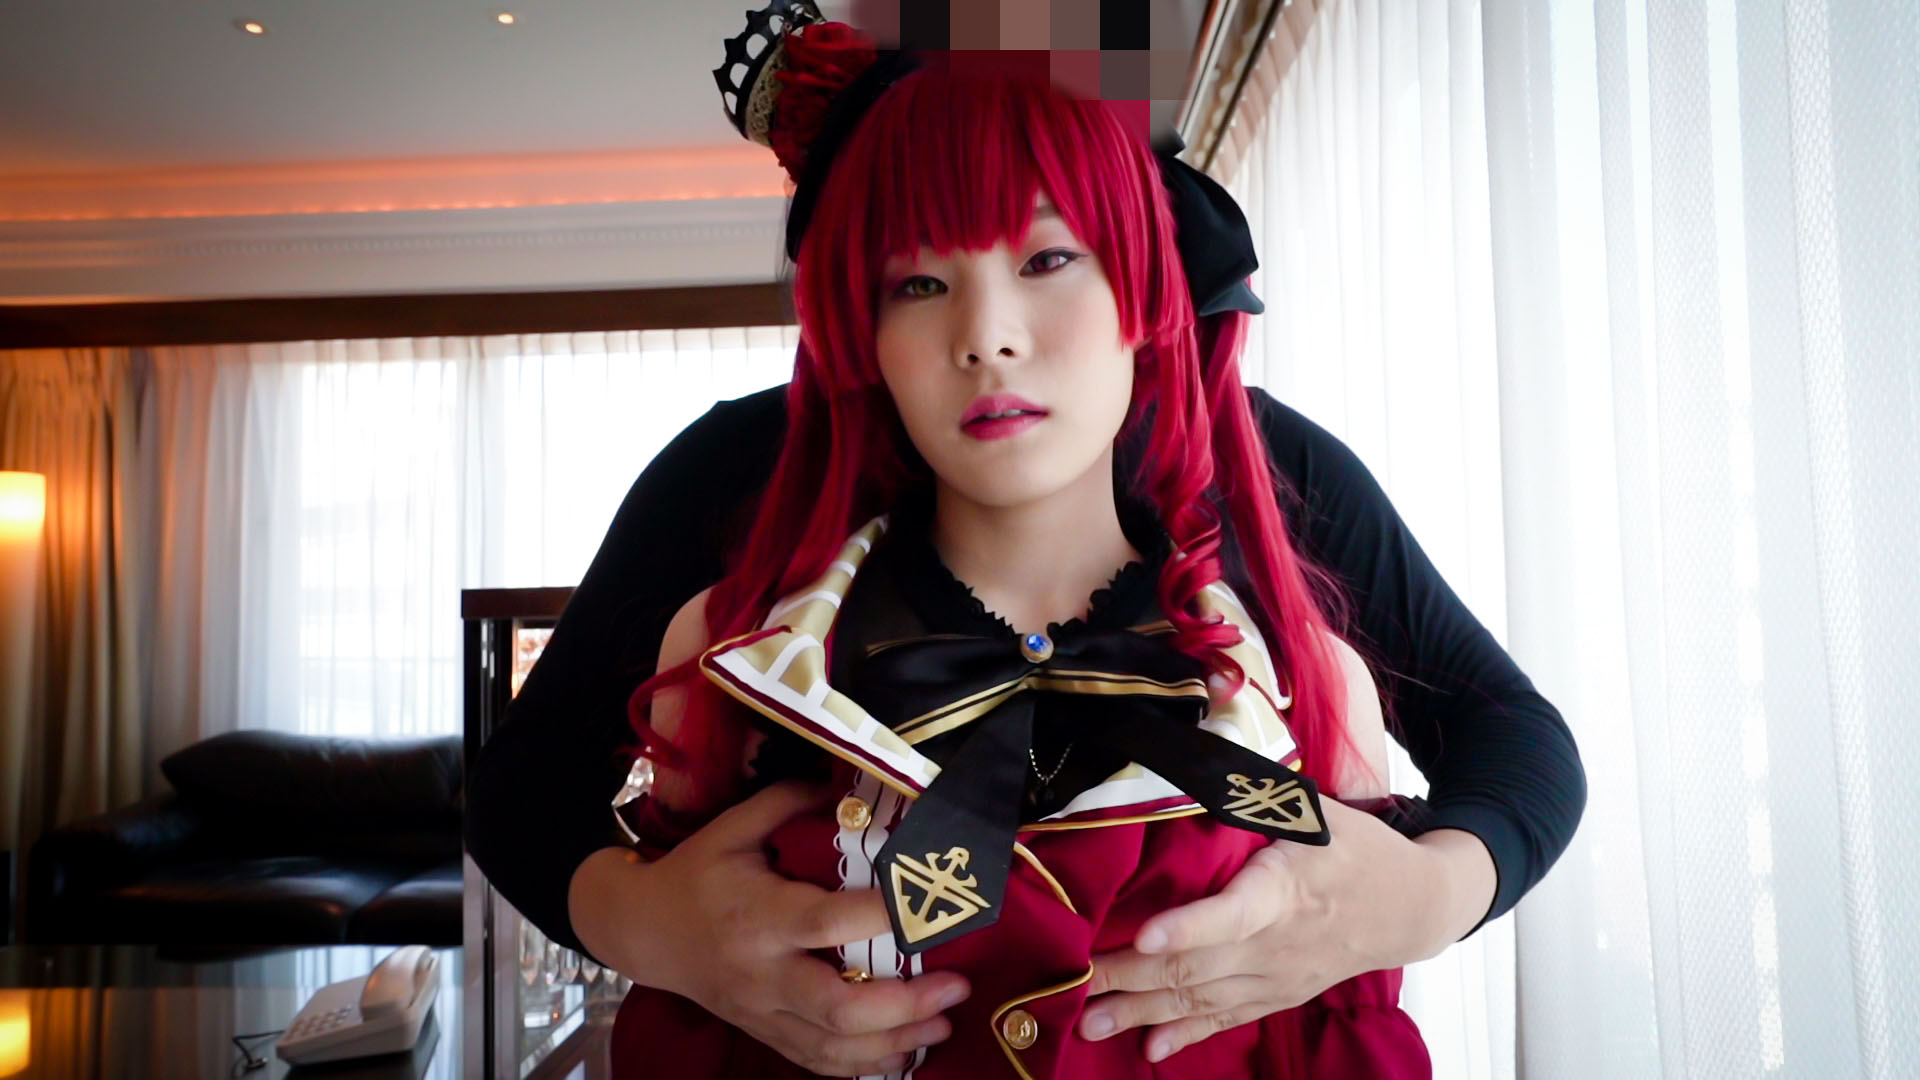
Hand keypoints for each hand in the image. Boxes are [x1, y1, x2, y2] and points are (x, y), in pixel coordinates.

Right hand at [574, 780, 969, 1076]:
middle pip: (837, 1007)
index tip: (930, 906)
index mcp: (758, 917)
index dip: (882, 917)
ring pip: (832, 1048)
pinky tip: (903, 1052)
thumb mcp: (732, 827)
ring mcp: (762, 1012)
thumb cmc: (696, 873)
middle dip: (903, 1006)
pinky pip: (816, 1063)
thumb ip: (788, 801)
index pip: (826, 923)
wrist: (642, 930)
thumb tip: (849, 782)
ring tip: (942, 1023)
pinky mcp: (763, 1033)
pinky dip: (862, 1065)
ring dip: (894, 1044)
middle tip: (955, 985)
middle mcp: (763, 973)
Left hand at [1076, 798, 1487, 1062]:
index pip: (1233, 914)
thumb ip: (1257, 798)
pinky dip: (1187, 1035)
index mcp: (1284, 891)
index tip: (1144, 939)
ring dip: (1144, 1012)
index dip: (1188, 929)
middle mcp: (1276, 944)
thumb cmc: (1356, 849)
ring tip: (1091, 1022)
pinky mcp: (1277, 996)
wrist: (1411, 907)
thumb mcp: (1314, 813)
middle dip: (1133, 979)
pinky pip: (1226, 1020)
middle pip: (1199, 965)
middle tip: (1078, 986)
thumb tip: (1198, 764)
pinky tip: (1150, 1050)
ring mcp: (1276, 977)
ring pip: (1202, 999)